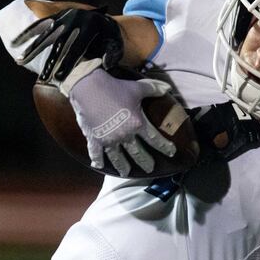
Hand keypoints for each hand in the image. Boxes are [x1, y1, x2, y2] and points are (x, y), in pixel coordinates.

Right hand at [13, 7, 121, 81]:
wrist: (103, 18)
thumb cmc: (109, 37)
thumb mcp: (115, 44)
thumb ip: (111, 54)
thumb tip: (105, 64)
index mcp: (90, 28)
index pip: (77, 48)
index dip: (68, 63)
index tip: (59, 78)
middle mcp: (75, 21)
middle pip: (59, 44)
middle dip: (50, 62)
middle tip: (43, 78)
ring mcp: (64, 17)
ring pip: (46, 35)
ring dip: (32, 48)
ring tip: (20, 61)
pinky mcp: (56, 16)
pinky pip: (40, 24)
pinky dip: (27, 33)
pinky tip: (15, 43)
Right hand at [63, 59, 178, 175]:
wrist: (88, 88)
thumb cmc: (114, 87)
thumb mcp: (136, 87)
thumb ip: (153, 89)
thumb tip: (167, 88)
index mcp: (137, 124)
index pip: (155, 139)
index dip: (165, 147)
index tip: (171, 152)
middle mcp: (124, 135)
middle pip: (138, 153)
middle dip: (145, 162)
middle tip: (150, 169)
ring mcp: (109, 139)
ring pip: (118, 158)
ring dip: (123, 166)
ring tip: (126, 172)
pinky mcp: (95, 139)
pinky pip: (96, 153)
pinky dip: (97, 160)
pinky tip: (99, 166)